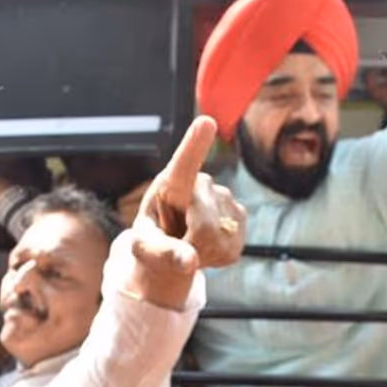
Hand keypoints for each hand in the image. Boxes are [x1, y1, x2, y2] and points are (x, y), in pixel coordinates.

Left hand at [134, 116, 246, 274]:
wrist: (172, 244)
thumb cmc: (152, 239)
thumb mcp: (145, 248)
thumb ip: (163, 254)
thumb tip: (189, 263)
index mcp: (170, 184)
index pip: (183, 164)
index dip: (195, 144)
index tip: (206, 123)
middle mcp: (201, 183)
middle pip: (204, 226)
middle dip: (192, 246)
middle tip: (178, 245)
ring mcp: (225, 197)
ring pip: (221, 238)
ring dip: (205, 252)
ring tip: (190, 243)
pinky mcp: (241, 215)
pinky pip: (233, 246)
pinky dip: (218, 256)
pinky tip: (206, 247)